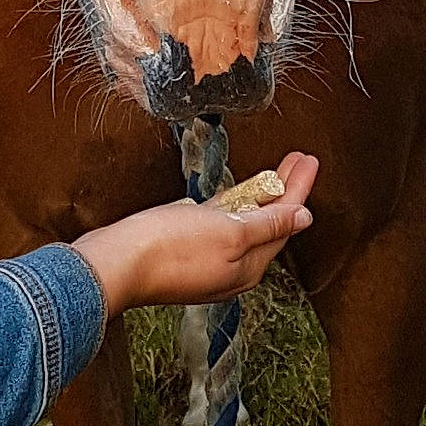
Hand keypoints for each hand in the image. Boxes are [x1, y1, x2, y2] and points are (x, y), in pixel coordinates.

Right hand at [73, 153, 317, 319]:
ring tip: (276, 170)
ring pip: (245, 222)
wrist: (115, 265)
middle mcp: (233, 266)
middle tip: (299, 159)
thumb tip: (303, 218)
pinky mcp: (186, 247)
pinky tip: (237, 194)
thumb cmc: (169, 250)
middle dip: (286, 190)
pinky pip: (221, 224)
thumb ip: (267, 226)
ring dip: (262, 194)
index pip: (285, 222)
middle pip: (268, 222)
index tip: (309, 160)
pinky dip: (235, 206)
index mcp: (249, 266)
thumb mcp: (229, 233)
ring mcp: (209, 258)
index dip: (298, 189)